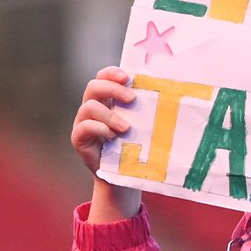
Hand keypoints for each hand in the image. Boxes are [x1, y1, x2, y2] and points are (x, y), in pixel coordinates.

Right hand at [72, 66, 141, 222]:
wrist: (123, 177)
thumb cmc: (135, 147)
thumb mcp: (141, 126)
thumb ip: (145, 110)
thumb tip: (172, 94)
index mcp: (107, 100)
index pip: (103, 77)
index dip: (112, 73)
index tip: (127, 76)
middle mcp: (92, 108)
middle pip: (93, 87)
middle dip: (112, 89)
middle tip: (131, 99)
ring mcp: (83, 122)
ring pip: (89, 107)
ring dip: (110, 115)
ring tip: (126, 128)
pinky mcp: (79, 139)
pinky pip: (83, 127)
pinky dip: (99, 129)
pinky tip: (112, 137)